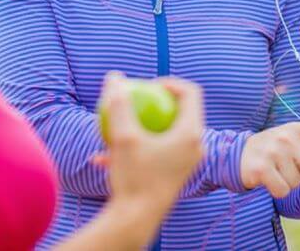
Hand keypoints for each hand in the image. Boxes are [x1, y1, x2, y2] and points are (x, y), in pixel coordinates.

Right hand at [94, 73, 204, 210]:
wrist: (137, 222)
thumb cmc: (133, 179)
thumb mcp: (122, 138)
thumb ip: (119, 105)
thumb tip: (114, 76)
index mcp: (192, 133)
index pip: (190, 92)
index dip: (169, 81)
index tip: (145, 84)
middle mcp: (195, 146)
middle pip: (179, 110)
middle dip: (153, 102)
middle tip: (133, 99)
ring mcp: (186, 161)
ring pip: (163, 132)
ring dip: (139, 127)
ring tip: (115, 125)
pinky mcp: (174, 173)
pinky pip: (156, 151)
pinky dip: (135, 148)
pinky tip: (104, 154)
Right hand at [241, 120, 299, 197]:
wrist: (236, 155)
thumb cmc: (271, 152)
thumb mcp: (290, 146)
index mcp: (295, 129)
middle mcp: (285, 137)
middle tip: (290, 168)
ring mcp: (272, 151)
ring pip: (298, 182)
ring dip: (290, 183)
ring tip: (277, 172)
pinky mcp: (261, 168)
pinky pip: (283, 190)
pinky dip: (278, 191)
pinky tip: (269, 180)